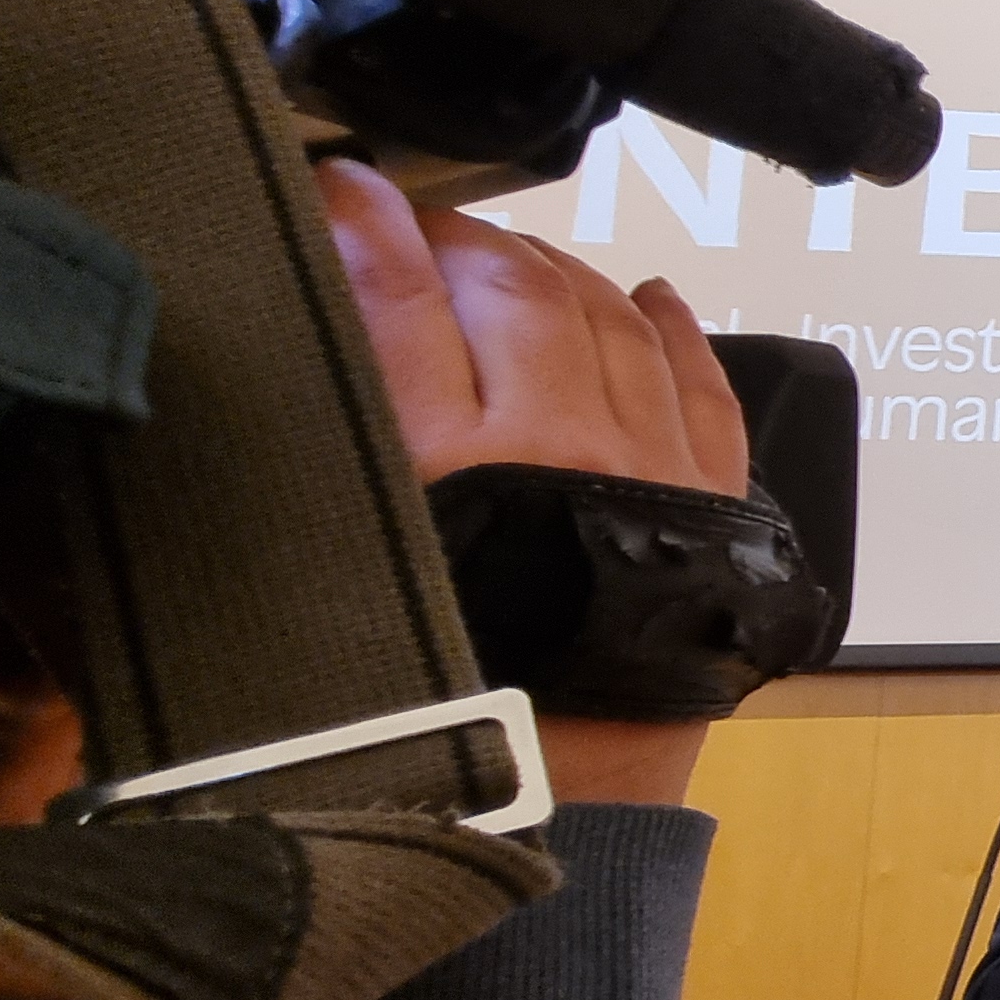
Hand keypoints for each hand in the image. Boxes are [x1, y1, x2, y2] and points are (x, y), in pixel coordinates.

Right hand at [323, 160, 747, 805]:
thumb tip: (285, 364)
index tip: (340, 182)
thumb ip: (317, 470)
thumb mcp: (334, 590)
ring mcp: (647, 465)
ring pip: (607, 317)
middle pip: (507, 289)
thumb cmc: (438, 718)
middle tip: (422, 231)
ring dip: (558, 272)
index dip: (364, 227)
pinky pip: (701, 384)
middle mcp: (554, 444)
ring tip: (514, 260)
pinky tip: (655, 298)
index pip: (393, 299)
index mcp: (444, 466)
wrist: (568, 817)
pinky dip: (675, 330)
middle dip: (460, 242)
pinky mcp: (714, 501)